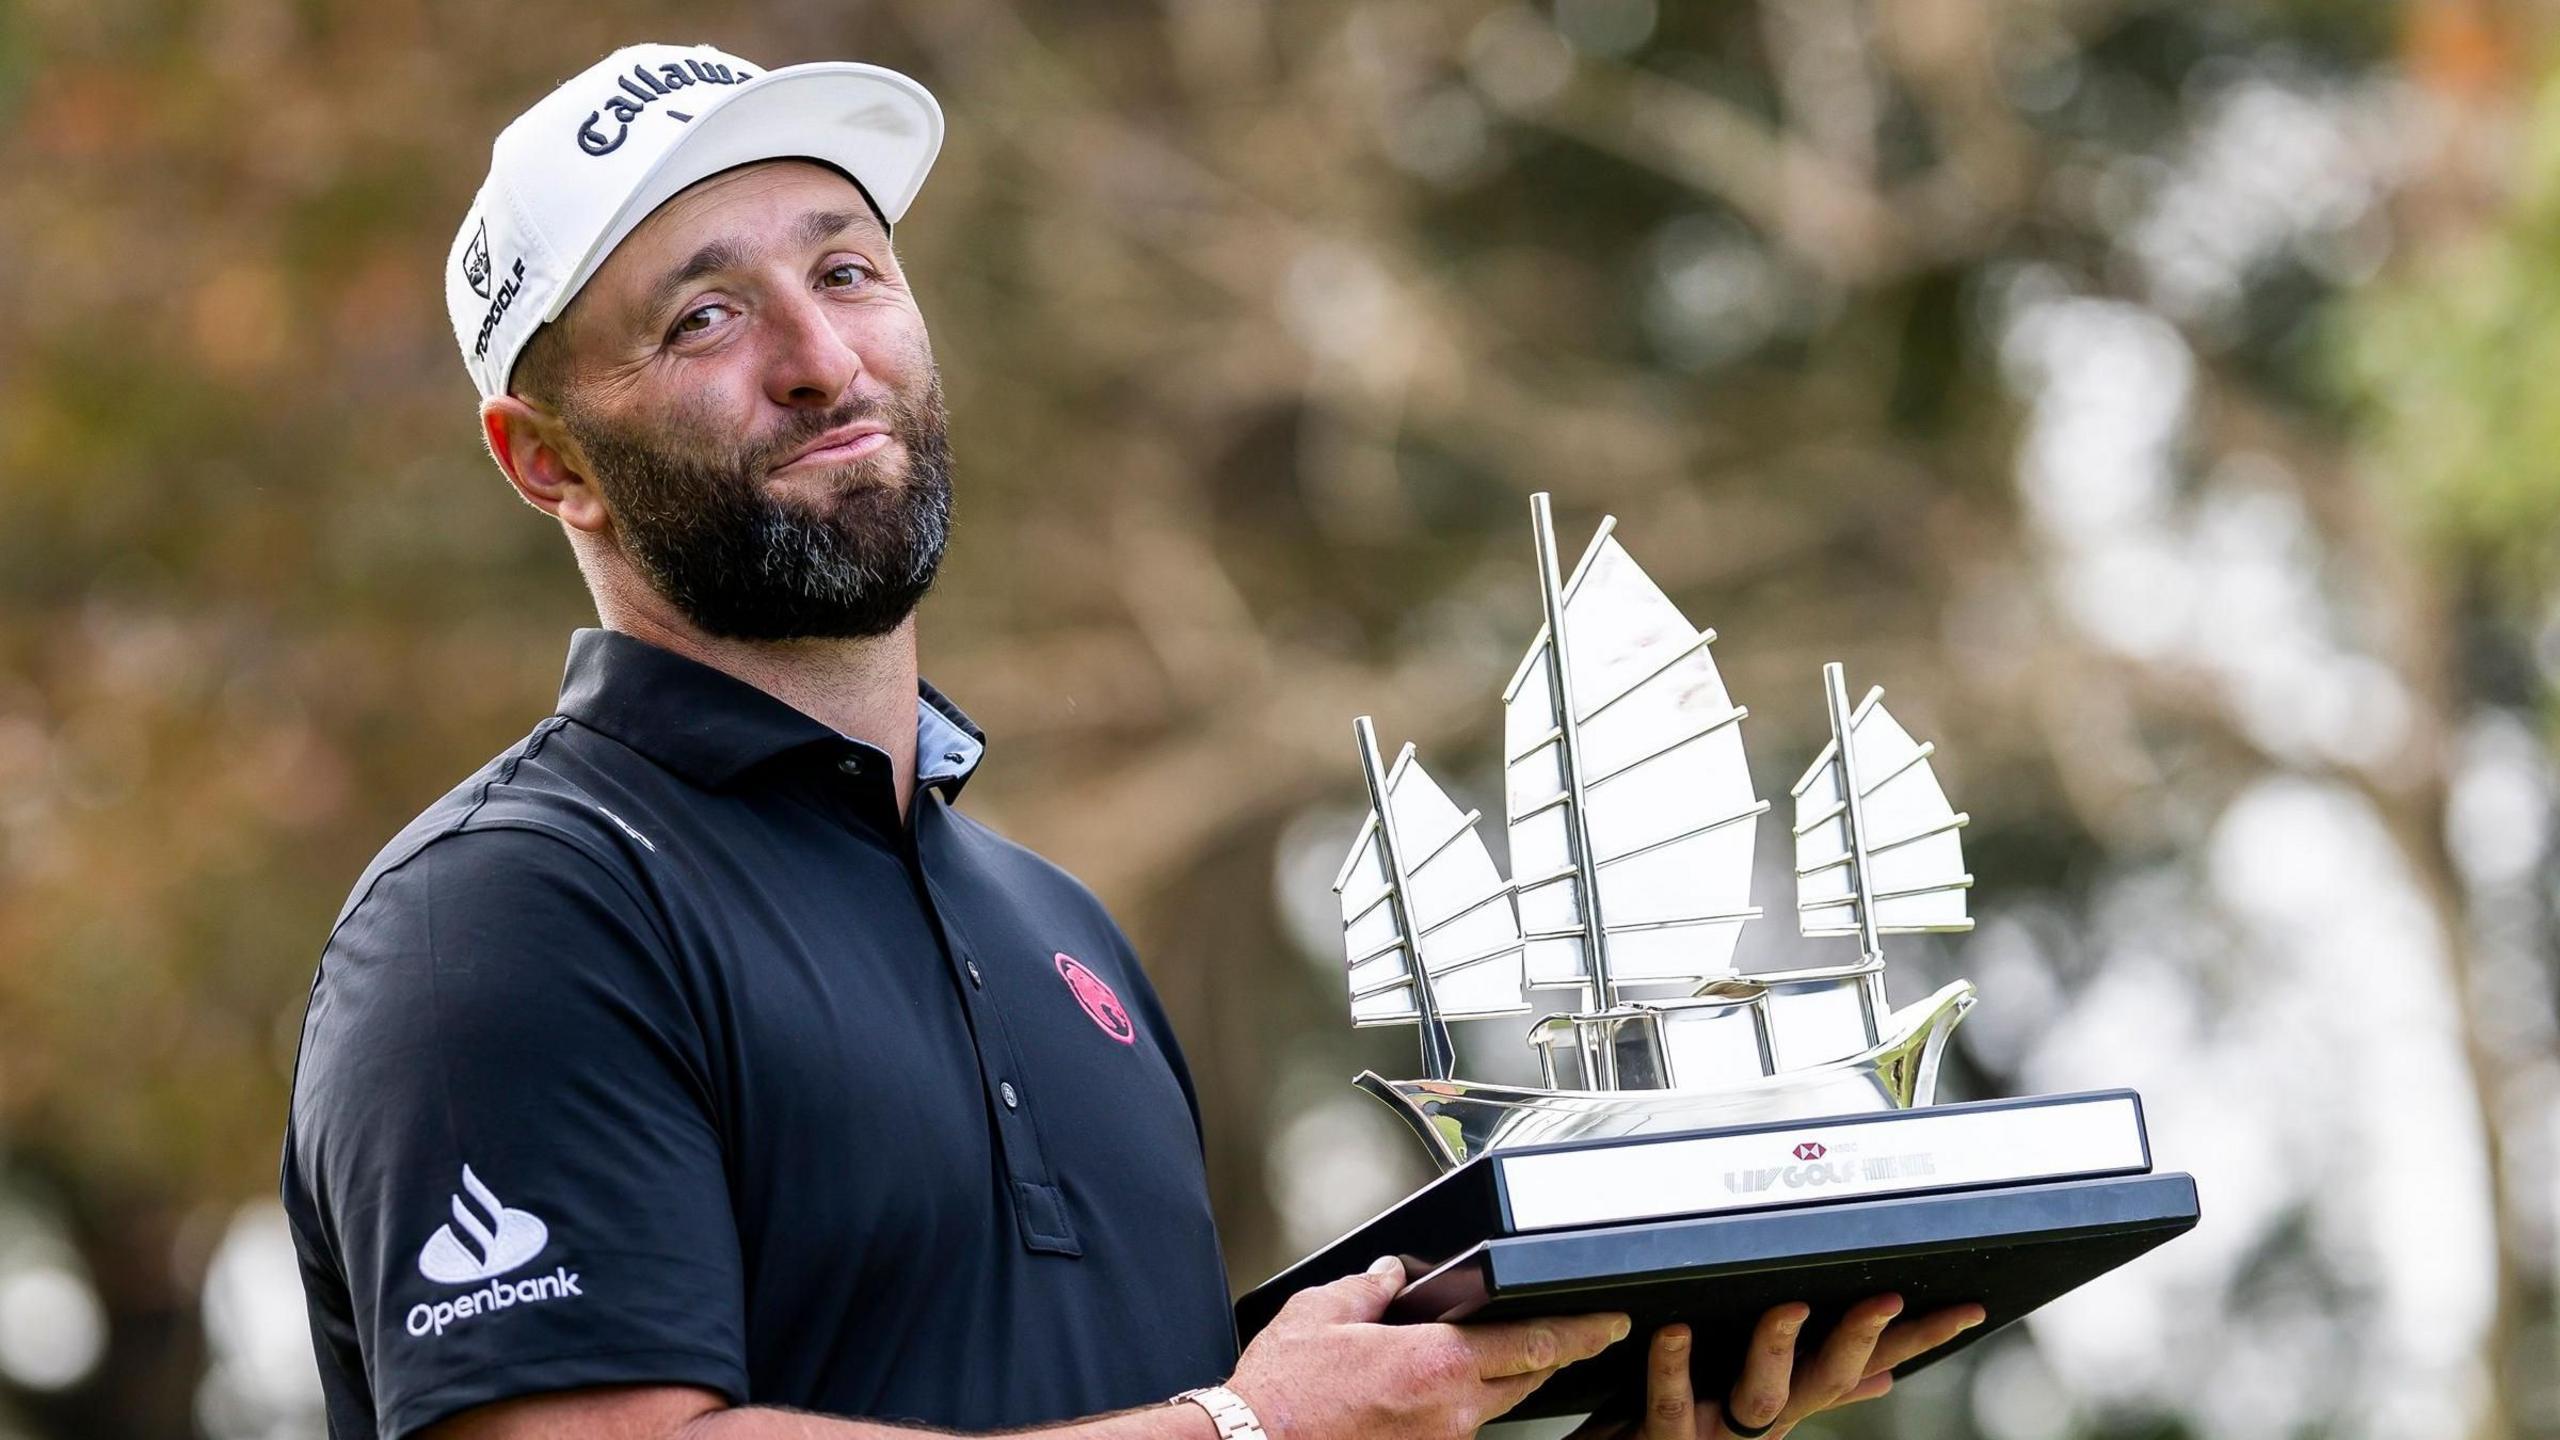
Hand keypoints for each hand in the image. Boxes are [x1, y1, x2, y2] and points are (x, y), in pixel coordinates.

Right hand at [1228, 1256, 1630, 1439]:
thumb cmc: (1283, 1395)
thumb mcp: (1322, 1315)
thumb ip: (1367, 1289)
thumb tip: (1388, 1275)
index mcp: (1435, 1365)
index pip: (1533, 1343)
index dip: (1580, 1331)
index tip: (1607, 1322)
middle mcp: (1449, 1412)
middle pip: (1528, 1379)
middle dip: (1555, 1354)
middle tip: (1573, 1333)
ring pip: (1493, 1406)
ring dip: (1501, 1379)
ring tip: (1487, 1353)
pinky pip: (1459, 1427)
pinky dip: (1460, 1403)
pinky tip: (1432, 1388)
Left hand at [1564, 1294, 1987, 1438]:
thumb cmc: (1681, 1422)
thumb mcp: (1757, 1402)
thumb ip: (1812, 1383)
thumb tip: (1882, 1374)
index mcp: (1790, 1400)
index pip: (1868, 1364)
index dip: (1919, 1341)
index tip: (1968, 1310)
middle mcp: (1763, 1419)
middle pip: (1828, 1380)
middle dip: (1860, 1339)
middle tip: (1890, 1298)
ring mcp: (1717, 1432)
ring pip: (1762, 1397)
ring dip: (1777, 1349)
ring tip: (1789, 1306)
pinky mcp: (1662, 1438)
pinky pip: (1672, 1402)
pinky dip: (1673, 1366)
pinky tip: (1673, 1330)